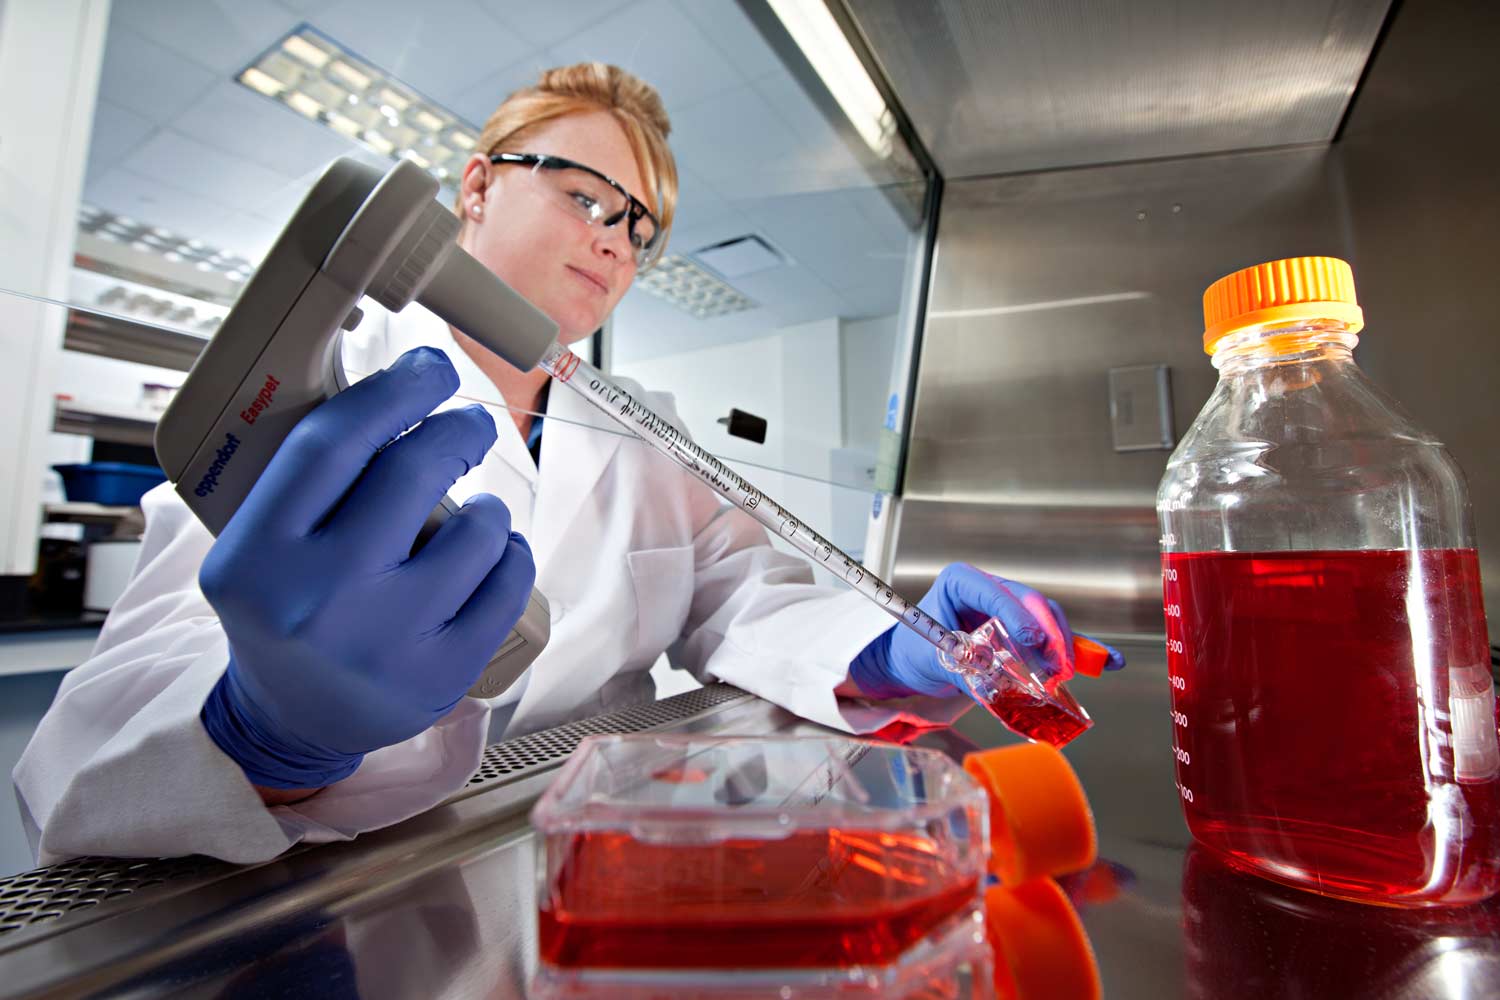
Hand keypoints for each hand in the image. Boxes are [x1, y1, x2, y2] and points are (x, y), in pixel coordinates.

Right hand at [199, 347, 536, 788]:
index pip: (333, 442)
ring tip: (477, 513)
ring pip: (474, 531)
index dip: (395, 391)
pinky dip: (511, 555)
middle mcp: (318, 598)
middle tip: (470, 426)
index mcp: (257, 554)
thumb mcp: (259, 544)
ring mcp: (384, 642)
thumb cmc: (286, 608)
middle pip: (412, 472)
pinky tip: (498, 551)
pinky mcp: (441, 675)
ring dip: (488, 506)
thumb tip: (397, 387)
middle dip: (456, 432)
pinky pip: (506, 586)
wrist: (292, 720)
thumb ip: (309, 480)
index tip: (430, 368)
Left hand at [848, 564, 1123, 699]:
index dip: (1020, 618)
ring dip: (1062, 647)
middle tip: (1056, 669)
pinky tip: (1108, 661)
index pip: (998, 594)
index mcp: (963, 581)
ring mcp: (1011, 608)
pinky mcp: (1023, 631)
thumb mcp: (930, 658)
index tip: (1034, 645)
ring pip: (1047, 619)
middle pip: (1032, 604)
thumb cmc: (913, 650)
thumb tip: (997, 685)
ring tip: (1066, 674)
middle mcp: (991, 589)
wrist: (908, 661)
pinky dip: (1078, 650)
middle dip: (1048, 636)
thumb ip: (963, 669)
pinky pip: (1054, 638)